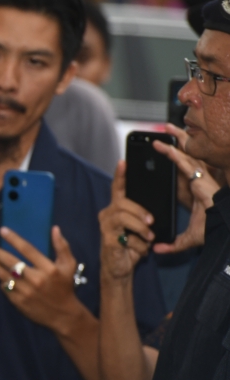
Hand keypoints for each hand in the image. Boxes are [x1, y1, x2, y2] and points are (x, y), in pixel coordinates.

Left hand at [0, 226, 80, 333]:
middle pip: (11, 262)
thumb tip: (54, 229)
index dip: (13, 238)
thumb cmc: (65, 287)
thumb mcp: (69, 266)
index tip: (2, 230)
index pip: (27, 249)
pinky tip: (3, 277)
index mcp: (48, 269)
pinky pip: (5, 288)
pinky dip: (2, 281)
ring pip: (4, 275)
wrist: (63, 315)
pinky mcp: (19, 302)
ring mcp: (26, 292)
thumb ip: (62, 246)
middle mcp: (36, 279)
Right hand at [99, 161, 153, 280]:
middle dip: (140, 211)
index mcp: (117, 209)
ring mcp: (105, 226)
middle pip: (123, 202)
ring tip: (148, 237)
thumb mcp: (140, 229)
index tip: (124, 162)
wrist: (120, 269)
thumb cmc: (130, 248)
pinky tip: (139, 250)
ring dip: (140, 227)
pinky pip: (125, 234)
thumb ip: (143, 218)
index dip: (120, 175)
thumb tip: (154, 214)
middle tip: (151, 222)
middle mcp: (108, 214)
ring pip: (123, 216)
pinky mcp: (107, 238)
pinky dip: (137, 244)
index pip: (118, 189)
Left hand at [151, 125, 217, 253]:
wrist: (224, 230)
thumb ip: (172, 244)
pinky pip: (186, 164)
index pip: (184, 171)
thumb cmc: (213, 231)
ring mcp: (201, 179)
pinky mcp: (201, 180)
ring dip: (176, 141)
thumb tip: (157, 251)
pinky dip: (175, 154)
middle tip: (163, 130)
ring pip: (187, 155)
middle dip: (177, 141)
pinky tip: (165, 147)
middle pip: (187, 156)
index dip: (176, 158)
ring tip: (164, 128)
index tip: (163, 150)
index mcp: (196, 190)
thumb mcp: (188, 239)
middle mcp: (199, 181)